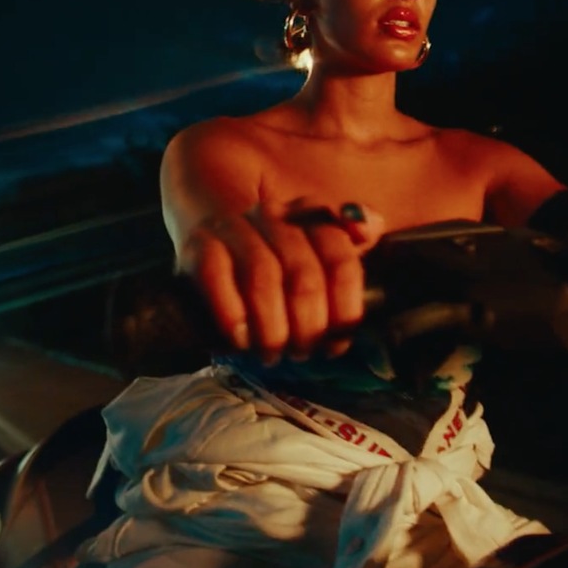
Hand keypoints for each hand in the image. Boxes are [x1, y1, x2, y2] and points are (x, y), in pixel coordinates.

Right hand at [176, 199, 387, 362]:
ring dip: (272, 327)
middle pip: (304, 274)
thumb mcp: (314, 260)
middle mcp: (275, 214)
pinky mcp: (198, 244)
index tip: (335, 346)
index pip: (341, 261)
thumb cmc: (273, 265)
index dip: (343, 311)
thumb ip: (351, 247)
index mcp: (311, 215)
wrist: (208, 241)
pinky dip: (232, 315)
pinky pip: (216, 277)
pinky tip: (241, 341)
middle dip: (307, 326)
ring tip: (273, 354)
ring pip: (263, 276)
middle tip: (301, 354)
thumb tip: (368, 227)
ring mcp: (235, 226)